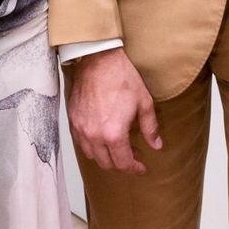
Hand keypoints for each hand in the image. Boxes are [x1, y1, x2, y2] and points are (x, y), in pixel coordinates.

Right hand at [66, 46, 161, 172]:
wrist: (98, 60)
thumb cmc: (121, 78)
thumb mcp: (144, 103)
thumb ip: (150, 128)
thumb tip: (156, 145)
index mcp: (113, 134)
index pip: (123, 163)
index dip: (134, 168)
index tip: (142, 167)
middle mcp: (94, 136)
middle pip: (106, 164)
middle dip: (121, 164)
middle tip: (133, 155)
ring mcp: (80, 129)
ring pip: (92, 156)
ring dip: (105, 156)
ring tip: (118, 147)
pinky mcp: (72, 120)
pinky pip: (81, 143)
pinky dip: (92, 146)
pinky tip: (103, 137)